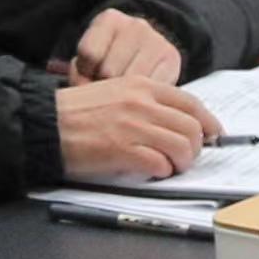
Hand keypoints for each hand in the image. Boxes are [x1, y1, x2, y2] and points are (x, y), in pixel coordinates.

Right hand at [54, 76, 216, 181]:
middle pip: (192, 127)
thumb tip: (173, 123)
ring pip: (182, 146)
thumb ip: (145, 103)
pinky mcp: (123, 151)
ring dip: (182, 162)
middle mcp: (142, 103)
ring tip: (170, 166)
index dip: (208, 121)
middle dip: (195, 147)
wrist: (45, 123)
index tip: (213, 134)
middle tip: (185, 157)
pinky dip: (163, 171)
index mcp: (141, 86)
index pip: (190, 103)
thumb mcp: (115, 93)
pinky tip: (153, 171)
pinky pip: (160, 164)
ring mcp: (134, 127)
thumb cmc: (76, 112)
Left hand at [68, 7, 183, 85]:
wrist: (146, 50)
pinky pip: (151, 87)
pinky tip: (140, 91)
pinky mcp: (172, 59)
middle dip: (104, 85)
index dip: (84, 72)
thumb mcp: (88, 58)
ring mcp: (156, 41)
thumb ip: (80, 73)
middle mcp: (135, 26)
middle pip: (110, 70)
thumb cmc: (109, 58)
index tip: (89, 74)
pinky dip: (143, 96)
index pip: (89, 53)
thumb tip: (88, 91)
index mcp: (109, 20)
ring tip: (123, 89)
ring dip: (123, 93)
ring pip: (131, 81)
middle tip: (106, 87)